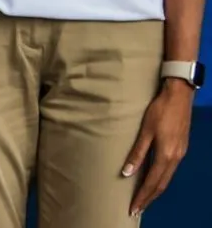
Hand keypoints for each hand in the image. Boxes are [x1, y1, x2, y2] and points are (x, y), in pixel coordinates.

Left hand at [124, 79, 193, 214]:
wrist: (179, 96)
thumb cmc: (159, 111)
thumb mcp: (145, 131)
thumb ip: (137, 153)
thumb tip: (126, 173)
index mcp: (166, 155)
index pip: (152, 183)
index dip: (142, 197)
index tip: (133, 208)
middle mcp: (175, 159)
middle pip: (161, 185)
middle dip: (148, 198)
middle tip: (136, 210)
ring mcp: (179, 154)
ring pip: (166, 179)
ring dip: (154, 191)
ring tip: (143, 199)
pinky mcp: (180, 149)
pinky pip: (169, 171)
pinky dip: (160, 180)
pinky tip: (153, 181)